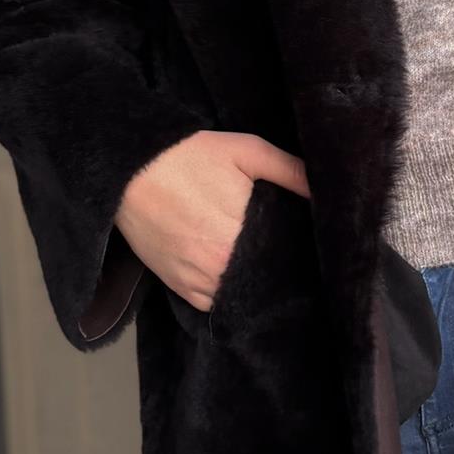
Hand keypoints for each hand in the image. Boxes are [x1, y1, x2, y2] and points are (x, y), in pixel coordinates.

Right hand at [115, 129, 310, 311]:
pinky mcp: (180, 288)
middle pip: (265, 278)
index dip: (295, 250)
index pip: (286, 257)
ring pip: (240, 294)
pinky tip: (230, 273)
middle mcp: (222, 266)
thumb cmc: (190, 156)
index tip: (302, 242)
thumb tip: (324, 191)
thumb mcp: (247, 150)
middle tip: (279, 249)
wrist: (129, 170)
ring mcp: (199, 280)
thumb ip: (290, 171)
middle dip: (275, 267)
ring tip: (256, 262)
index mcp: (244, 234)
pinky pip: (213, 303)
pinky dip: (224, 292)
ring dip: (250, 283)